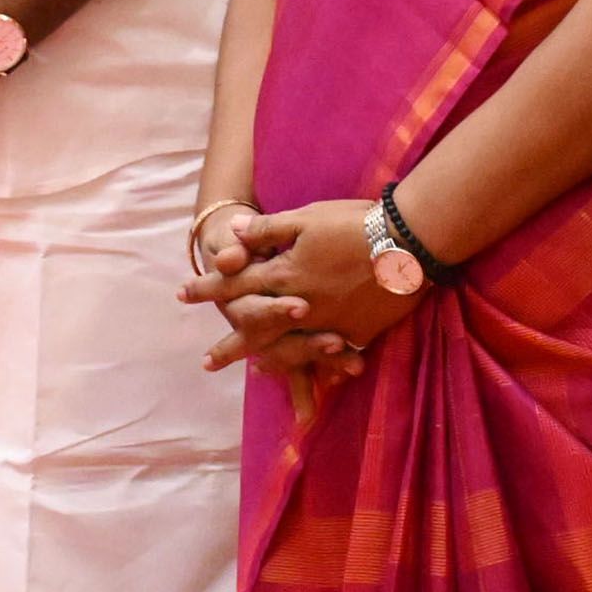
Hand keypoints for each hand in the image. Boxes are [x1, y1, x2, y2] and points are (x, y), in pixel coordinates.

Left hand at [175, 198, 410, 383]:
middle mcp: (301, 305)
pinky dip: (318, 365)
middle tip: (207, 363)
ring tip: (254, 371)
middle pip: (258, 328)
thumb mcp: (308, 217)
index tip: (182, 295)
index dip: (208, 288)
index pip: (237, 282)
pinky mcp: (357, 331)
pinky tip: (314, 374)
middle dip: (231, 344)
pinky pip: (332, 356)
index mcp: (285, 273)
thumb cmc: (355, 223)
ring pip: (292, 348)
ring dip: (271, 361)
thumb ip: (269, 229)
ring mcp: (329, 322)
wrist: (408, 241)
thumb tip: (234, 231)